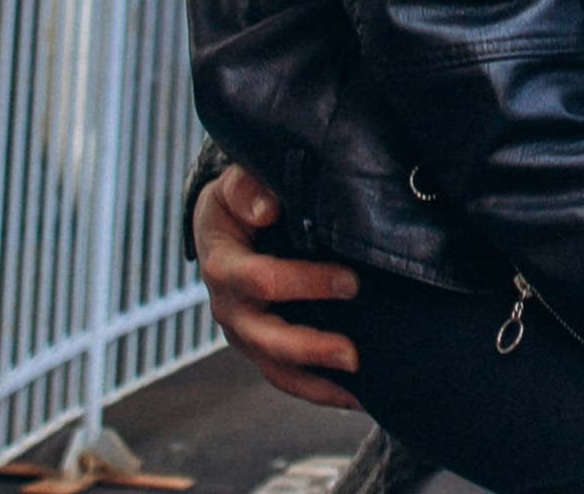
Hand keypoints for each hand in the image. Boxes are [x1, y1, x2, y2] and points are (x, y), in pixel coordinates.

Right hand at [195, 164, 363, 409]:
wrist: (224, 224)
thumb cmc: (238, 200)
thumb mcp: (234, 184)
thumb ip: (248, 189)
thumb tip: (268, 209)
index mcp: (223, 267)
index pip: (263, 281)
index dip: (306, 283)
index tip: (352, 282)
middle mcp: (230, 308)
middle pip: (267, 338)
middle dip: (311, 348)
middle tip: (354, 355)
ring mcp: (245, 333)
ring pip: (276, 369)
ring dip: (317, 382)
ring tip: (360, 393)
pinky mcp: (262, 346)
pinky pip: (286, 376)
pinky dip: (317, 390)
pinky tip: (354, 398)